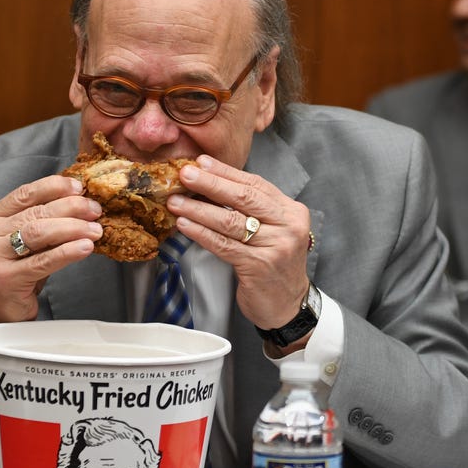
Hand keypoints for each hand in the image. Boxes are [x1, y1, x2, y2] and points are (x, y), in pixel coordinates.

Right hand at [0, 175, 103, 327]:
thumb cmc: (15, 273)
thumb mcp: (24, 242)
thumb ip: (43, 222)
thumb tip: (81, 205)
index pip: (25, 194)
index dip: (54, 187)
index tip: (79, 187)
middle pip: (36, 212)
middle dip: (71, 208)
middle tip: (95, 211)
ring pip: (39, 232)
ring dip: (73, 228)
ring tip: (95, 230)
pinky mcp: (5, 278)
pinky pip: (43, 260)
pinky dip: (68, 252)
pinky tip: (85, 247)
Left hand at [166, 156, 311, 335]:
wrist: (289, 305)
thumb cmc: (275, 265)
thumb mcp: (274, 231)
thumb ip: (253, 210)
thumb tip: (211, 185)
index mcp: (292, 212)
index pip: (256, 185)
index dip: (227, 172)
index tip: (202, 162)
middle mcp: (288, 226)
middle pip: (244, 198)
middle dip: (210, 184)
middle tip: (185, 174)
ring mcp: (275, 247)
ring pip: (230, 222)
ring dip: (198, 209)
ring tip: (176, 201)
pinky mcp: (259, 266)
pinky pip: (223, 245)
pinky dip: (201, 233)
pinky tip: (185, 225)